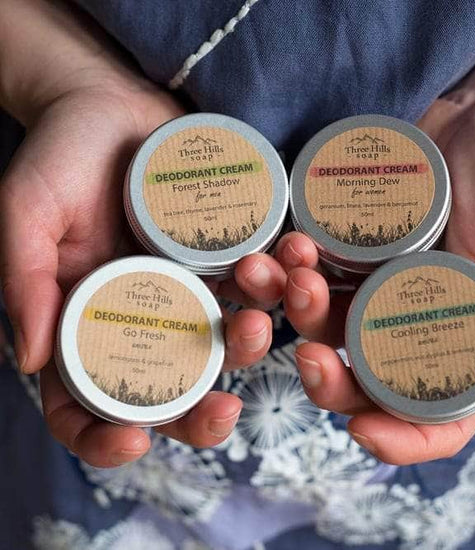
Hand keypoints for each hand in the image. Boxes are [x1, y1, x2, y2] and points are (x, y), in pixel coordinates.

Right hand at [0, 74, 291, 468]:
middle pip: (173, 390)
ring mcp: (190, 288)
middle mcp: (145, 317)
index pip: (89, 402)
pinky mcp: (224, 253)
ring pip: (226, 340)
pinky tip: (292, 266)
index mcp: (89, 322)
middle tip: (227, 408)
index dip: (103, 438)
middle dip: (201, 413)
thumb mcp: (26, 214)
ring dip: (250, 345)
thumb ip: (26, 282)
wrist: (110, 103)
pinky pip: (259, 280)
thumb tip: (32, 360)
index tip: (133, 443)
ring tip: (259, 321)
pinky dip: (281, 280)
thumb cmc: (59, 156)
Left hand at [281, 19, 474, 463]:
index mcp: (465, 341)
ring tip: (283, 275)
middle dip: (328, 379)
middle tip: (305, 352)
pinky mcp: (348, 253)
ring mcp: (376, 290)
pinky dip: (287, 270)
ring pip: (325, 329)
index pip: (437, 419)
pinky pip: (309, 274)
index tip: (361, 432)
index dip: (402, 439)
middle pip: (363, 382)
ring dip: (296, 314)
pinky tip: (279, 250)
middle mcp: (413, 326)